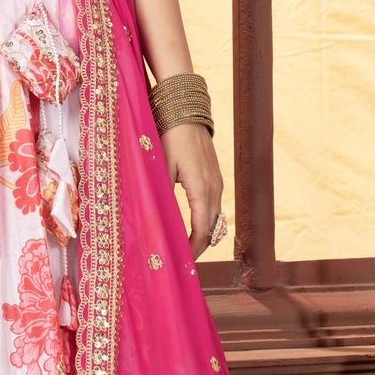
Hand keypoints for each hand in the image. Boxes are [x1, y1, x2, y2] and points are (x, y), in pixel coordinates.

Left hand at [162, 122, 223, 257]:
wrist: (186, 111)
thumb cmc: (170, 136)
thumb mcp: (161, 167)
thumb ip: (161, 194)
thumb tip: (156, 220)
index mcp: (201, 189)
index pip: (202, 230)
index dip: (194, 249)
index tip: (183, 262)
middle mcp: (215, 188)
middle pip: (212, 229)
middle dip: (199, 248)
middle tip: (183, 262)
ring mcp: (218, 182)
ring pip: (216, 219)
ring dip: (203, 236)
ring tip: (187, 249)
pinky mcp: (215, 177)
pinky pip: (215, 207)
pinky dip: (206, 222)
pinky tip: (193, 228)